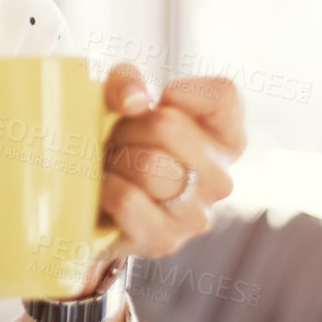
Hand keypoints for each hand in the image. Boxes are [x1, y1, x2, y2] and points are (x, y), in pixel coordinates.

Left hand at [92, 62, 246, 280]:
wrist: (93, 203)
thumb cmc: (120, 143)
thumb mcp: (121, 98)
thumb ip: (126, 82)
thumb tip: (135, 101)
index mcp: (227, 140)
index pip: (224, 96)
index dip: (179, 91)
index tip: (155, 105)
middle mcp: (222, 179)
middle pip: (167, 127)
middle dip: (127, 128)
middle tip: (120, 142)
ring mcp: (197, 215)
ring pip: (147, 165)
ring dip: (114, 160)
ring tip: (114, 166)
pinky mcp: (165, 240)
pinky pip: (127, 199)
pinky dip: (105, 188)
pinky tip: (105, 189)